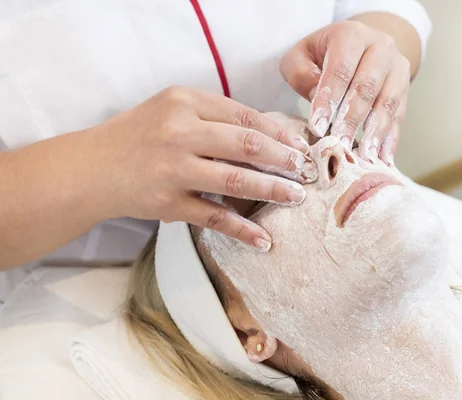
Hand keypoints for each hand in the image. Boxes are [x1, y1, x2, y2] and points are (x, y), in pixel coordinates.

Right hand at [88, 86, 316, 250]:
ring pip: (236, 181)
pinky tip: (264, 240)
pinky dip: (242, 230)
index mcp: (185, 102)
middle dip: (284, 160)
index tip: (300, 146)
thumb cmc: (138, 135)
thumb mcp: (172, 109)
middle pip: (247, 145)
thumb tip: (267, 135)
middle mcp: (179, 132)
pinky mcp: (168, 204)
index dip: (279, 133)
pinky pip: (214, 218)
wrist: (91, 168)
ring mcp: (173, 170)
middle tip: (307, 171)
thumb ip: (214, 116)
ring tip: (297, 197)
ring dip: (273, 190)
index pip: (245, 115)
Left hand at [280, 20, 410, 165]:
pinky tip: (381, 159)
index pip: (341, 68)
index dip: (330, 98)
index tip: (318, 126)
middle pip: (367, 86)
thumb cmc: (322, 55)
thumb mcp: (301, 56)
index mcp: (351, 35)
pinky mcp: (405, 88)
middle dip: (352, 119)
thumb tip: (319, 101)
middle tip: (339, 143)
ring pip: (388, 102)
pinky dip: (390, 139)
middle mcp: (380, 46)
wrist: (360, 47)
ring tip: (363, 156)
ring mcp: (397, 67)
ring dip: (375, 132)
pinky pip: (399, 115)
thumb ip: (300, 74)